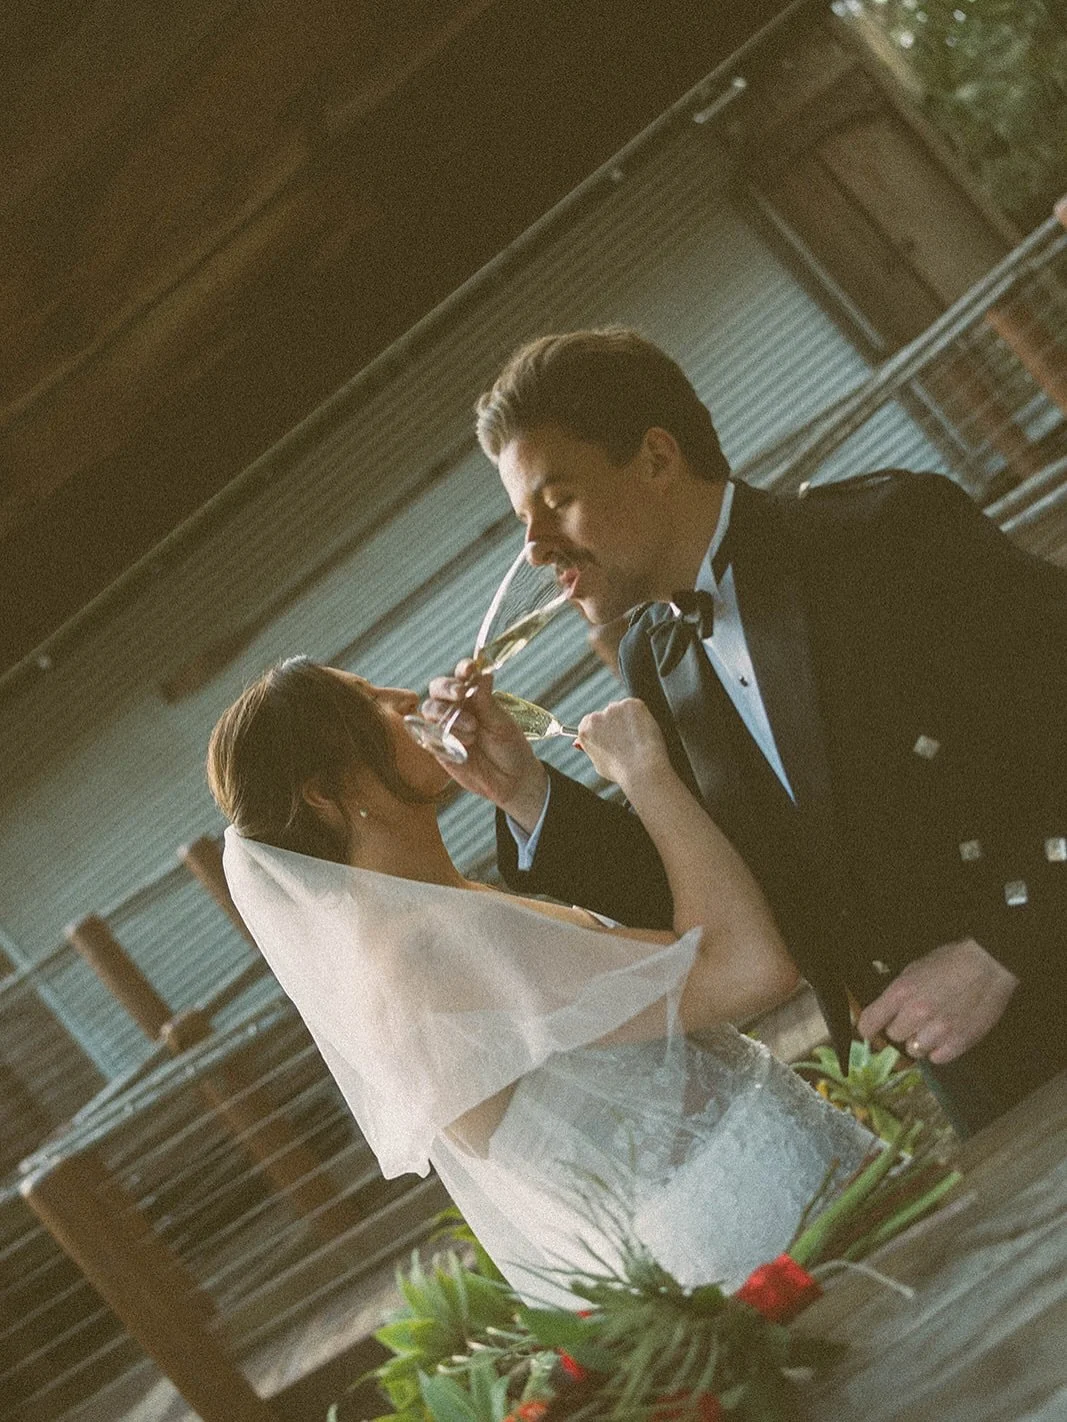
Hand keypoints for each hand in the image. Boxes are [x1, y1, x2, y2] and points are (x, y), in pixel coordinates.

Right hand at [420, 661, 547, 828]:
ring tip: (472, 731)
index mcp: (474, 696)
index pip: (462, 675)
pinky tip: (460, 745)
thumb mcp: (501, 723)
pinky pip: (427, 735)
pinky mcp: (438, 747)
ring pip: (430, 709)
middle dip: (447, 688)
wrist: (511, 780)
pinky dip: (439, 735)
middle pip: (437, 688)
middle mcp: (456, 708)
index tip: (469, 669)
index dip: (462, 669)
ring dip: (449, 716)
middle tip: (461, 694)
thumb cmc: (510, 747)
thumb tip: (484, 673)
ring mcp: (445, 727)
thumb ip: (487, 701)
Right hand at [576, 697, 670, 794]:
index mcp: (585, 731)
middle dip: (615, 723)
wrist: (642, 767)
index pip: (589, 722)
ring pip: (622, 710)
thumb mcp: (599, 764)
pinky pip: (636, 708)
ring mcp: (614, 708)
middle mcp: (597, 717)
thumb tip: (582, 743)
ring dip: (628, 720)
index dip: (602, 729)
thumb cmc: (622, 771)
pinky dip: (641, 716)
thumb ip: (591, 749)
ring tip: (637, 740)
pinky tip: (643, 732)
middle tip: (627, 740)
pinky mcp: (631, 704)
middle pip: (606, 714)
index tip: (610, 735)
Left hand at [857, 938, 1018, 1064]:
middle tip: (912, 1020)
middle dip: (900, 1029)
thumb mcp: (915, 969)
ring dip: (919, 1041)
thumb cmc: (950, 962)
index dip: (867, 1028)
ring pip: (914, 1050)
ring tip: (932, 1028)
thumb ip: (898, 993)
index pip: (870, 1022)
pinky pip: (937, 1058)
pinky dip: (939, 1050)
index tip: (869, 1031)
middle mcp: (917, 1014)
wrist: (989, 965)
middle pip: (893, 1036)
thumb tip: (884, 1012)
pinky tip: (945, 1036)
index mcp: (902, 992)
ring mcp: (939, 1031)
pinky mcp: (959, 1043)